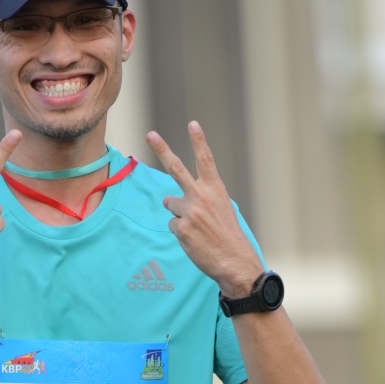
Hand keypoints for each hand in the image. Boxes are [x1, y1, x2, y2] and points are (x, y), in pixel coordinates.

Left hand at [147, 122, 262, 298]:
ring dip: (179, 215)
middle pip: (176, 168)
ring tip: (198, 228)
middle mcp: (201, 195)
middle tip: (150, 134)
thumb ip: (199, 199)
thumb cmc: (228, 236)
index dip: (198, 141)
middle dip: (162, 148)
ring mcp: (190, 210)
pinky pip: (172, 225)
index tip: (192, 123)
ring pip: (171, 205)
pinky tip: (194, 240)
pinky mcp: (181, 227)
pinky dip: (180, 232)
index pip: (206, 159)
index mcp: (215, 189)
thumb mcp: (222, 209)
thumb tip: (166, 200)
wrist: (234, 260)